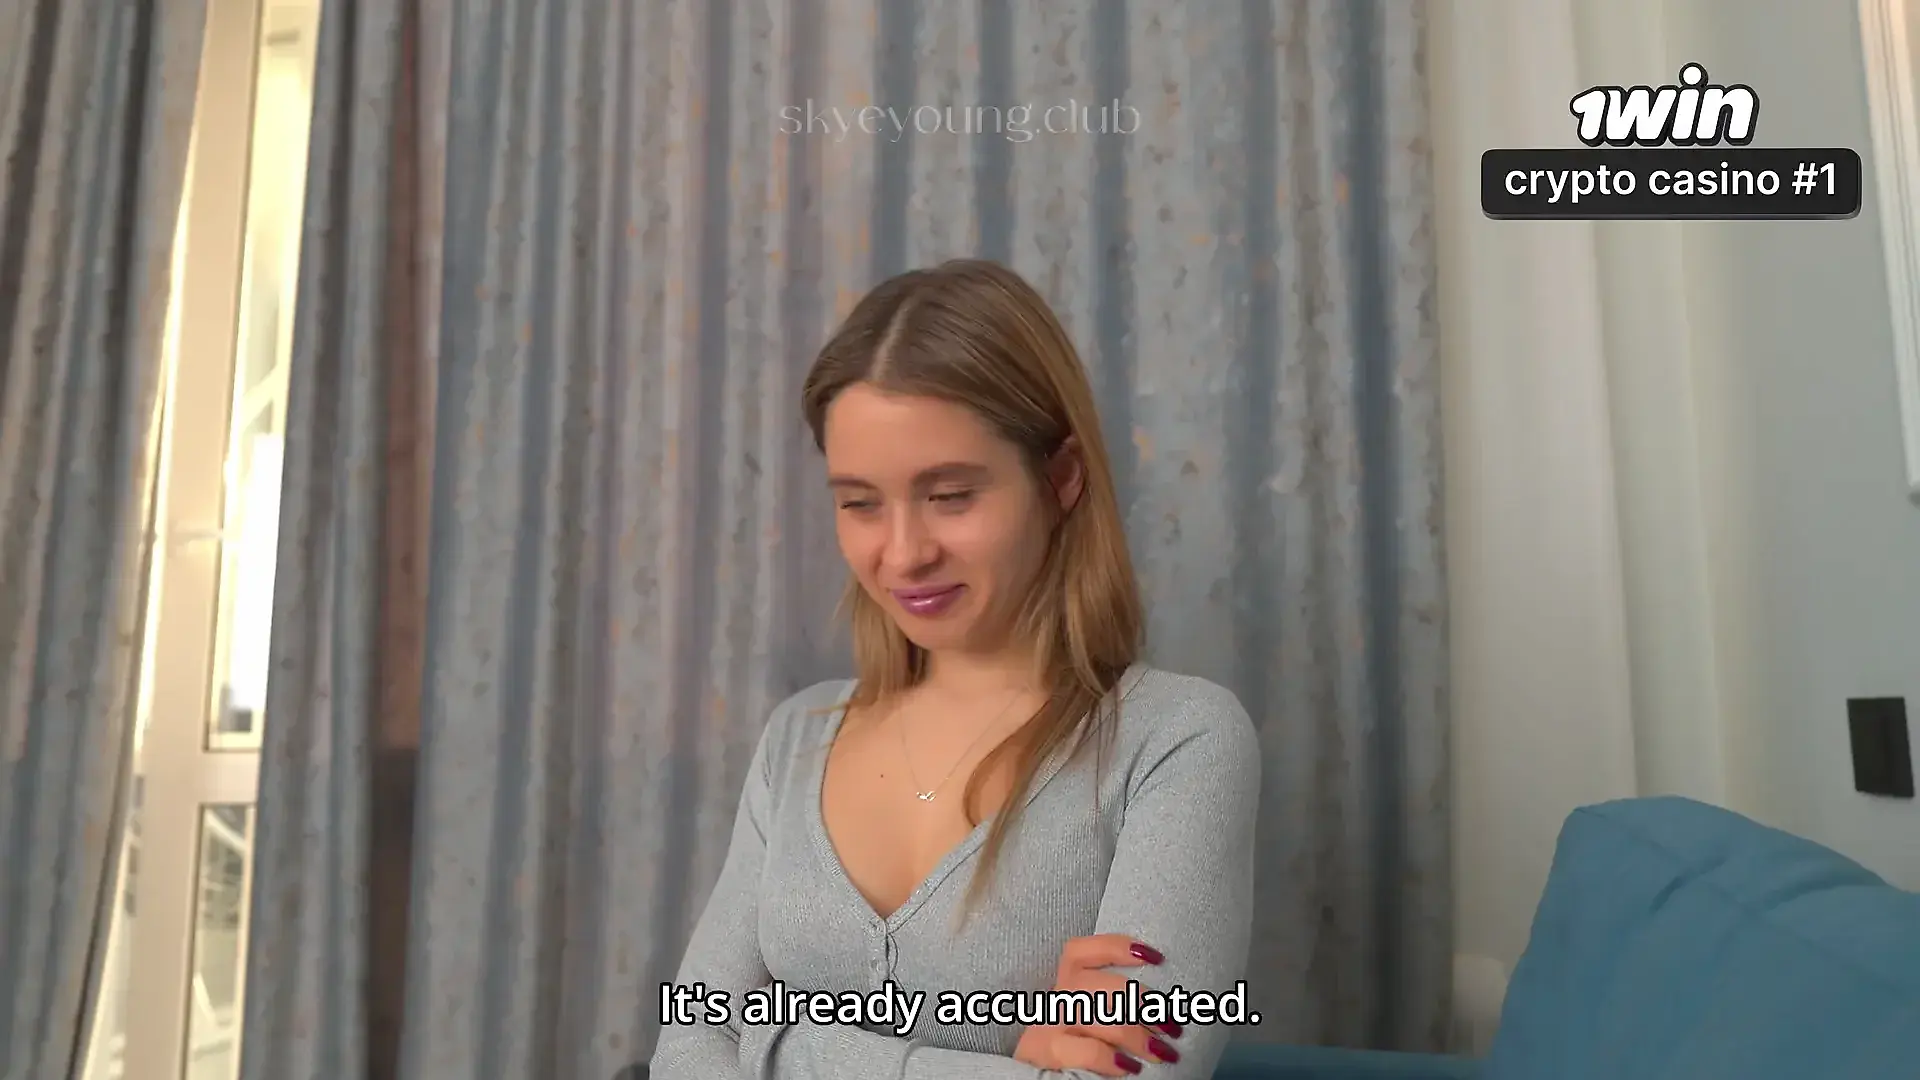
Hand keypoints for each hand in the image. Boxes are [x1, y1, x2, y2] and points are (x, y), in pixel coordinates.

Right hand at [1011, 935, 1182, 1075]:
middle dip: (1138, 1001)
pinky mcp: (1048, 1053)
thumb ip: (1119, 1004)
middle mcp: (1056, 998)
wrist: (1051, 1078)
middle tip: (1170, 1024)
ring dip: (1132, 1033)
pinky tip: (1129, 1067)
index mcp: (1067, 982)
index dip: (1117, 947)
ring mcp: (1048, 1024)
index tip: (1156, 958)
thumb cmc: (1086, 1043)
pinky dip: (1110, 1057)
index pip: (1080, 951)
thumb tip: (1165, 1010)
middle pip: (1092, 983)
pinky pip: (1085, 1050)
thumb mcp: (1100, 1016)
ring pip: (1089, 1013)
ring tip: (1161, 1051)